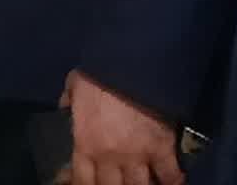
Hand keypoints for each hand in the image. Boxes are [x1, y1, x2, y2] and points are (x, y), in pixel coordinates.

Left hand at [62, 71, 182, 184]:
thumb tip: (64, 105)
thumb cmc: (98, 73)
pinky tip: (172, 182)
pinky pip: (169, 175)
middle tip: (117, 182)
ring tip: (143, 183)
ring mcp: (137, 156)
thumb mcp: (74, 85)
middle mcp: (110, 157)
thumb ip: (69, 100)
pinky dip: (172, 180)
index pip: (81, 180)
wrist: (128, 63)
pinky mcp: (162, 149)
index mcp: (86, 143)